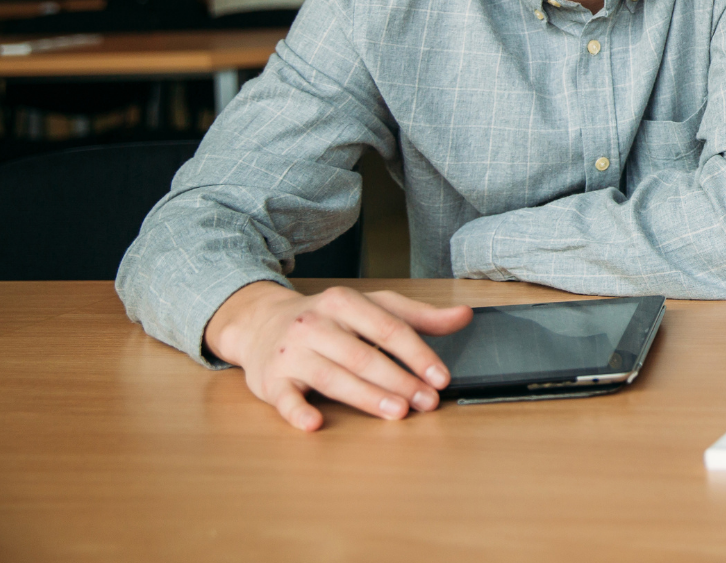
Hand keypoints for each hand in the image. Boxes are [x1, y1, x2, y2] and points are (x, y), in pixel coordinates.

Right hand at [205, 282, 473, 431]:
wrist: (261, 323)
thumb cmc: (328, 318)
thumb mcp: (372, 307)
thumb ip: (418, 316)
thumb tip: (464, 316)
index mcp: (344, 302)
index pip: (388, 329)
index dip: (417, 354)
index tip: (441, 377)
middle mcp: (316, 324)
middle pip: (363, 356)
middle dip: (399, 381)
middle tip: (426, 402)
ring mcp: (292, 353)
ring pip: (333, 376)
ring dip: (367, 396)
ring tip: (397, 412)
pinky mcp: (271, 380)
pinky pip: (284, 398)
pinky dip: (298, 411)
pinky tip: (315, 423)